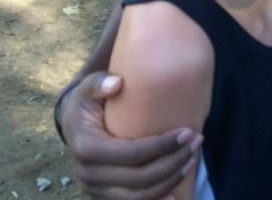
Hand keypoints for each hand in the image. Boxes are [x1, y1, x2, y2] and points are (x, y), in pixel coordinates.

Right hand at [60, 72, 201, 199]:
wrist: (74, 123)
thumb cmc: (88, 101)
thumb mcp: (90, 87)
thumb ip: (100, 82)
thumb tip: (117, 83)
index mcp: (87, 147)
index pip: (132, 153)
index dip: (163, 146)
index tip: (188, 132)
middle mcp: (89, 174)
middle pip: (139, 178)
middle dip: (173, 162)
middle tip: (196, 142)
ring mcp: (96, 189)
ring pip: (138, 196)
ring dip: (170, 180)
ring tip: (191, 159)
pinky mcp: (105, 196)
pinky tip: (175, 196)